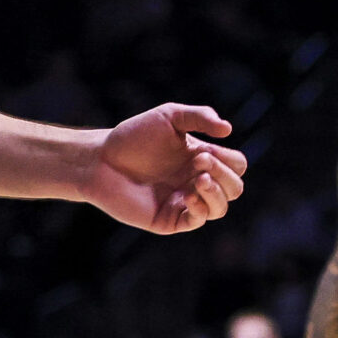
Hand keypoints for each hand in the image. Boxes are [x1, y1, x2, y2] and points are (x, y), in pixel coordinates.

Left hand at [82, 105, 247, 234]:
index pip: (236, 166)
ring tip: (198, 180)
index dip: (228, 161)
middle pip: (235, 188)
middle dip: (223, 175)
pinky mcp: (171, 219)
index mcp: (202, 159)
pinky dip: (200, 209)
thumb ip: (199, 117)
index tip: (203, 151)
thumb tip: (229, 129)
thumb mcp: (169, 117)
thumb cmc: (133, 137)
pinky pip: (199, 221)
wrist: (101, 159)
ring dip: (216, 193)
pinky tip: (187, 195)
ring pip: (221, 208)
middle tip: (198, 163)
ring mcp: (185, 202)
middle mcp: (197, 182)